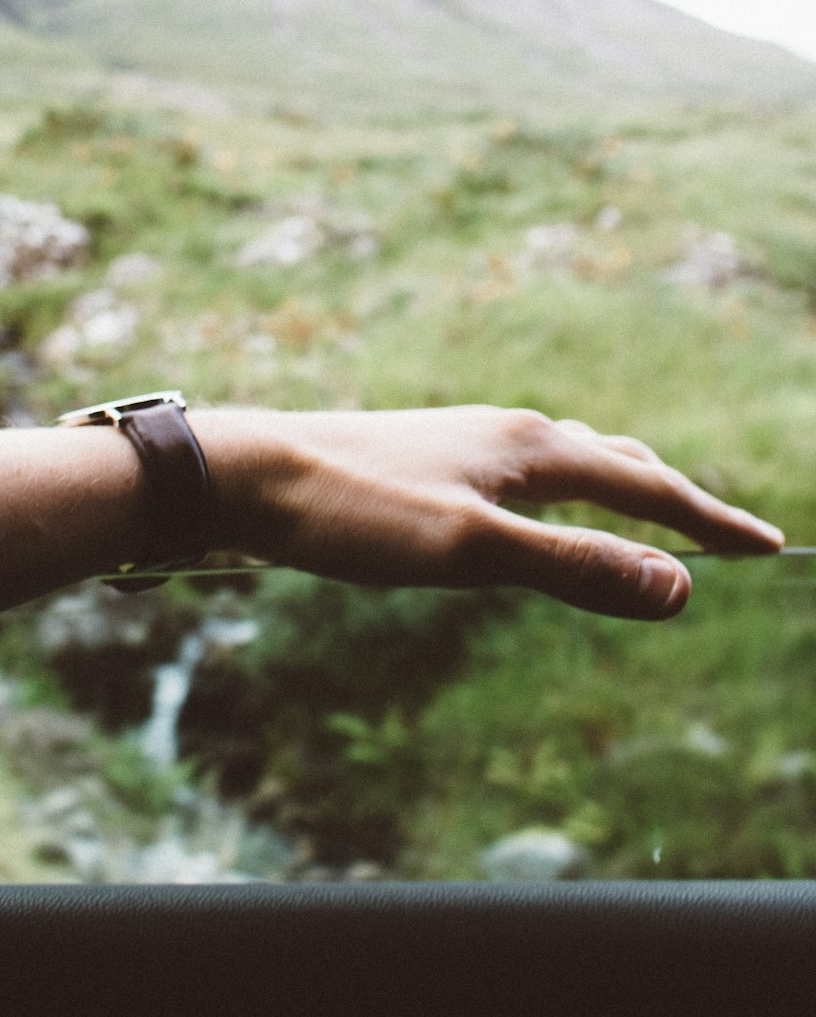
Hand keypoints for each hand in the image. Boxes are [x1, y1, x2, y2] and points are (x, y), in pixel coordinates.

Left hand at [195, 405, 783, 619]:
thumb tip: (679, 587)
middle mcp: (510, 430)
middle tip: (723, 533)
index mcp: (533, 447)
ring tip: (646, 510)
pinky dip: (567, 489)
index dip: (710, 521)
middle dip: (675, 498)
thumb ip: (575, 566)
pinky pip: (527, 468)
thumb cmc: (357, 512)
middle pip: (617, 461)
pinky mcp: (432, 456)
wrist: (252, 471)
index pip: (647, 485)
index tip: (768, 544)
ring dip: (621, 486)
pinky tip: (535, 504)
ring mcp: (468, 439)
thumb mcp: (472, 552)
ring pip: (569, 458)